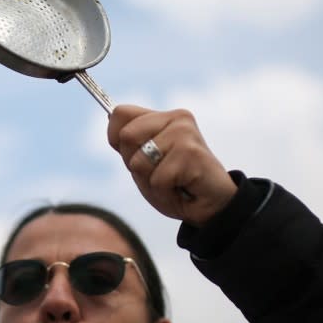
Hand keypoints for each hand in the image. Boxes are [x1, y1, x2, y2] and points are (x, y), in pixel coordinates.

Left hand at [107, 105, 236, 225]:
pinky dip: (164, 192)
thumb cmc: (176, 185)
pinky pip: (157, 180)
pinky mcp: (191, 153)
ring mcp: (185, 134)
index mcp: (163, 117)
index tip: (137, 155)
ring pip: (139, 161)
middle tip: (161, 172)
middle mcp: (177, 119)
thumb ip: (130, 142)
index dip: (118, 140)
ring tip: (173, 182)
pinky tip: (182, 189)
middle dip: (135, 164)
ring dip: (151, 181)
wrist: (212, 208)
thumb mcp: (145, 163)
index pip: (120, 113)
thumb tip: (110, 116)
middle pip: (126, 136)